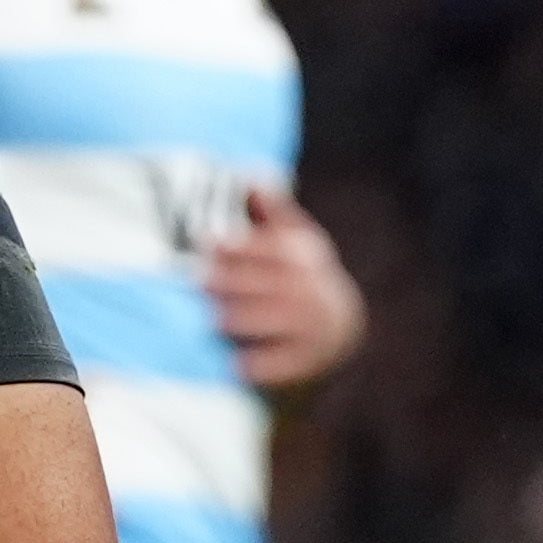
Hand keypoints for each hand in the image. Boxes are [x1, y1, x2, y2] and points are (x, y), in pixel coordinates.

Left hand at [202, 182, 367, 396]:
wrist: (342, 324)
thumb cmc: (298, 273)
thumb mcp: (290, 239)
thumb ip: (269, 212)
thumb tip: (249, 175)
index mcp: (306, 253)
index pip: (274, 247)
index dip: (242, 245)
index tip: (208, 243)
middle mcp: (316, 286)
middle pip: (276, 282)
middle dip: (237, 281)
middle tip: (200, 281)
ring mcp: (318, 322)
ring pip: (283, 319)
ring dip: (249, 319)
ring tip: (215, 319)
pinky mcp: (314, 356)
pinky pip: (291, 360)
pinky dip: (267, 365)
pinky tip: (238, 367)